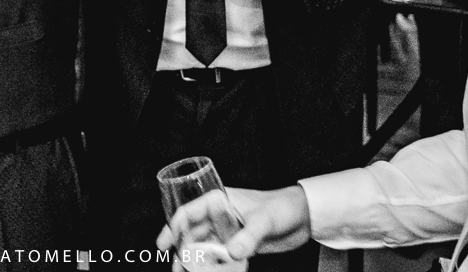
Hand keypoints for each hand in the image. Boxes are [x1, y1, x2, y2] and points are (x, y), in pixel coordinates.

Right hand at [155, 186, 311, 266]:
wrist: (303, 217)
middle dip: (182, 252)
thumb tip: (232, 253)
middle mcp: (219, 217)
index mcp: (218, 201)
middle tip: (177, 269)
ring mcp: (227, 233)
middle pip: (192, 235)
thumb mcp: (264, 220)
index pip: (188, 213)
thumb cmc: (282, 207)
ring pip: (203, 249)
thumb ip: (248, 236)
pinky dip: (212, 269)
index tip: (164, 245)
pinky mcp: (237, 246)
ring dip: (195, 263)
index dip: (172, 228)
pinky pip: (219, 260)